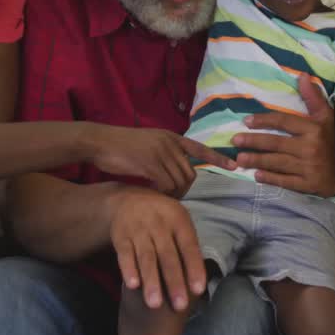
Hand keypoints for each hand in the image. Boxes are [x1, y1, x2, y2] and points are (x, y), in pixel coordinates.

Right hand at [84, 124, 235, 197]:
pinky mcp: (150, 162)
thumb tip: (176, 170)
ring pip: (180, 180)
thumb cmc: (120, 147)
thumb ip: (164, 153)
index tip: (235, 165)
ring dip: (174, 193)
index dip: (218, 158)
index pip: (200, 148)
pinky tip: (152, 193)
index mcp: (171, 137)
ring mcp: (161, 151)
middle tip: (173, 197)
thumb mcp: (148, 144)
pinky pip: (166, 184)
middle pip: (190, 172)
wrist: (99, 141)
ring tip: (162, 196)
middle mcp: (170, 142)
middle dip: (185, 188)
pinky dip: (162, 193)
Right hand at [109, 188, 205, 311]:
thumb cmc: (162, 219)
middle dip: (174, 282)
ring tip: (155, 304)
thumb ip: (187, 246)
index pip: (189, 247)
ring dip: (151, 281)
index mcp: (179, 220)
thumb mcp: (178, 223)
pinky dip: (128, 269)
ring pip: (146, 258)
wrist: (129, 200)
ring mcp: (139, 229)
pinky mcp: (120, 236)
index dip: (194, 267)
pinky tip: (133, 286)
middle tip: (179, 305)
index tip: (198, 289)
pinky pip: (124, 254)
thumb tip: (200, 276)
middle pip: (168, 256)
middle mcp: (159, 224)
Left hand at [235, 75, 334, 196]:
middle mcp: (310, 148)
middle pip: (276, 143)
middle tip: (235, 140)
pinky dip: (270, 178)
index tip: (247, 121)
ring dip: (257, 160)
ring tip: (240, 159)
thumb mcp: (326, 117)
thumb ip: (313, 98)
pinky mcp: (307, 185)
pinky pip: (285, 181)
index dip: (264, 121)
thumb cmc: (331, 141)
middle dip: (253, 141)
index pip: (284, 121)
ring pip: (277, 162)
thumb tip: (302, 76)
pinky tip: (256, 175)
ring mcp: (308, 168)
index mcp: (313, 129)